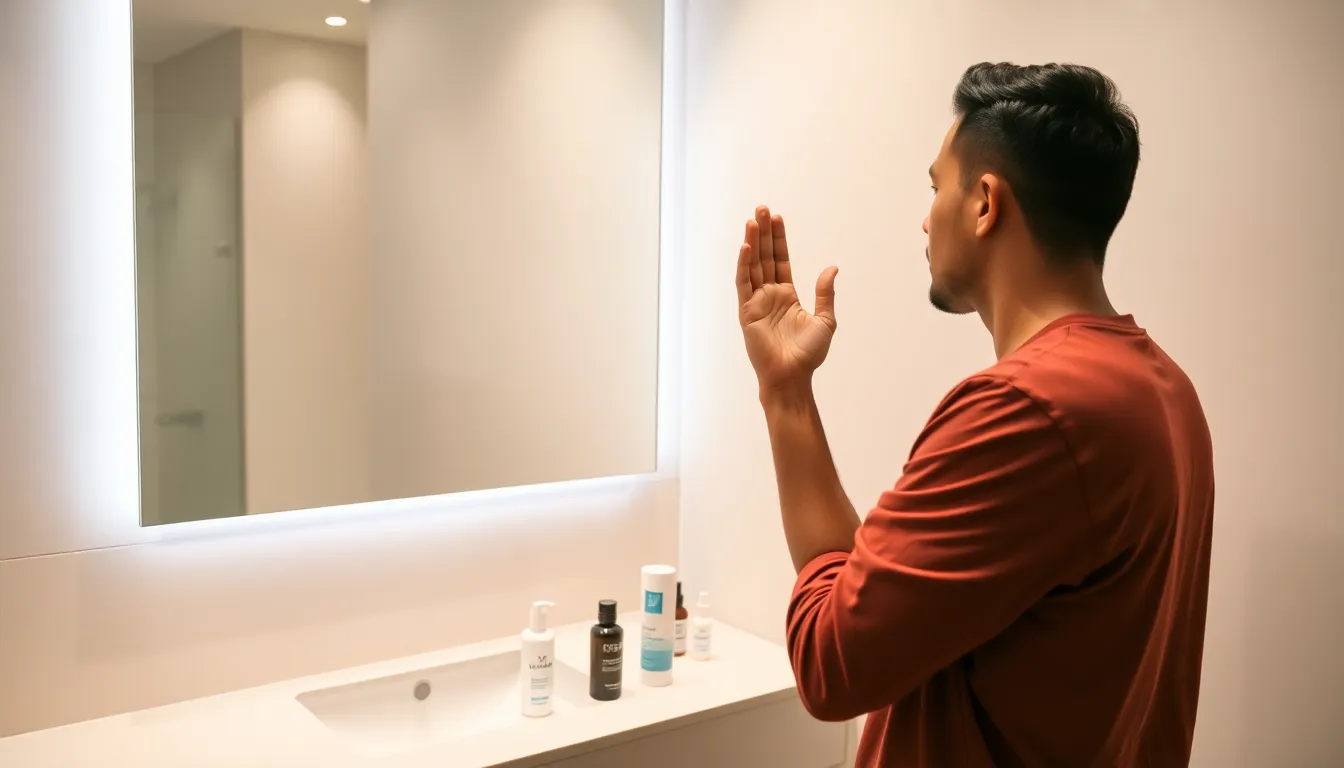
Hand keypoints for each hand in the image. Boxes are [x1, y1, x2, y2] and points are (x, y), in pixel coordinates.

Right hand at [736, 206, 838, 392]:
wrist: (793, 376)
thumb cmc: (808, 354)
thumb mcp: (825, 320)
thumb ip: (825, 293)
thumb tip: (832, 268)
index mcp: (786, 295)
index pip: (780, 260)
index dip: (778, 240)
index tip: (777, 218)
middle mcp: (769, 295)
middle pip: (764, 257)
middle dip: (762, 233)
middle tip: (761, 209)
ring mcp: (756, 302)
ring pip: (752, 266)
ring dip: (752, 242)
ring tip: (752, 220)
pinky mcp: (747, 312)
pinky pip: (744, 284)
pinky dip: (744, 265)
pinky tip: (746, 248)